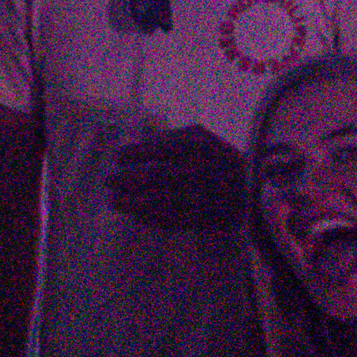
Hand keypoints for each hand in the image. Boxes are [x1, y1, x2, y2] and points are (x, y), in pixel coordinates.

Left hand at [110, 125, 245, 229]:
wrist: (249, 187)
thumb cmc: (215, 157)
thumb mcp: (199, 137)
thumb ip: (169, 138)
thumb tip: (133, 148)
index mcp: (200, 146)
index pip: (160, 148)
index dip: (134, 153)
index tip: (117, 157)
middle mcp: (201, 171)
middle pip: (156, 176)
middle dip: (126, 179)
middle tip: (107, 180)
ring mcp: (202, 197)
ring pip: (159, 201)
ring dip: (131, 202)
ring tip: (112, 200)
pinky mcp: (201, 219)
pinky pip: (169, 219)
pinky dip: (147, 217)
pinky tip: (133, 213)